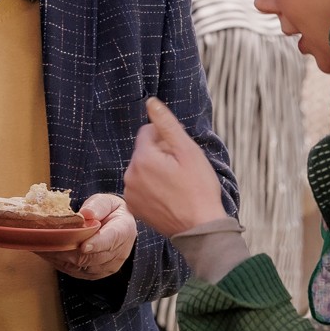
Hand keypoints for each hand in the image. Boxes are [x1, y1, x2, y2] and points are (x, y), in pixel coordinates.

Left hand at [35, 193, 135, 279]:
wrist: (118, 226)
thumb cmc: (110, 211)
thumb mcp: (107, 201)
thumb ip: (98, 206)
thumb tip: (85, 214)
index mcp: (123, 231)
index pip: (110, 240)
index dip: (96, 244)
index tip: (83, 246)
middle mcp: (117, 253)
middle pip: (91, 257)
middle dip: (68, 251)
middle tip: (48, 242)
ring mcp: (106, 267)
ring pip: (80, 267)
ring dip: (60, 257)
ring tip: (41, 246)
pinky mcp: (94, 274)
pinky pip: (74, 272)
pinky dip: (58, 262)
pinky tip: (46, 252)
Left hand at [124, 97, 226, 236]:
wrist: (199, 227)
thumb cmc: (199, 188)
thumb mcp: (187, 150)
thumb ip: (166, 124)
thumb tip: (150, 102)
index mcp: (142, 158)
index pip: (147, 132)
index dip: (166, 139)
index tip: (180, 153)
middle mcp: (130, 174)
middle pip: (144, 151)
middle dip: (161, 155)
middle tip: (181, 170)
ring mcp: (130, 193)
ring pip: (142, 169)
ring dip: (156, 171)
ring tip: (176, 184)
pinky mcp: (133, 207)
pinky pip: (140, 187)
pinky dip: (152, 188)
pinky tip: (168, 196)